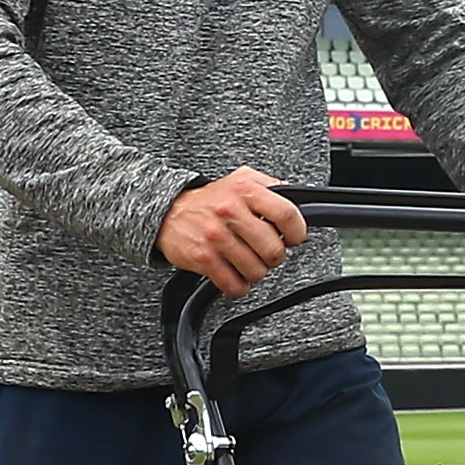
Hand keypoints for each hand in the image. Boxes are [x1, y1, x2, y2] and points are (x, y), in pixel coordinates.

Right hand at [160, 168, 310, 293]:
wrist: (167, 211)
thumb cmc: (210, 200)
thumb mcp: (242, 179)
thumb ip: (271, 186)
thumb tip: (298, 197)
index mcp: (245, 190)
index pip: (287, 215)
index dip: (297, 233)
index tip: (293, 239)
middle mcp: (230, 211)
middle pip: (274, 250)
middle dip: (274, 257)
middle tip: (266, 253)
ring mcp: (216, 236)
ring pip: (256, 271)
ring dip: (256, 272)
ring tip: (247, 262)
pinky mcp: (203, 258)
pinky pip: (234, 285)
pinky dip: (239, 286)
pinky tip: (235, 275)